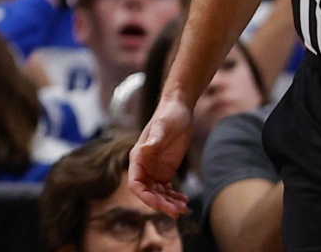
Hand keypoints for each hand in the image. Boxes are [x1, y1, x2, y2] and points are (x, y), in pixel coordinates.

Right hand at [128, 96, 191, 214]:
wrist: (179, 108)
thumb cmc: (170, 114)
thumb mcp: (163, 127)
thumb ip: (154, 139)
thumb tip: (144, 150)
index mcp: (138, 156)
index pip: (135, 184)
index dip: (145, 197)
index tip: (160, 205)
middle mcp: (144, 165)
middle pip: (148, 192)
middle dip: (161, 204)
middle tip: (178, 212)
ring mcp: (154, 168)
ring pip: (158, 193)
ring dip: (169, 203)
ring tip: (184, 208)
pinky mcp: (165, 169)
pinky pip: (166, 189)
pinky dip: (174, 197)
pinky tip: (185, 200)